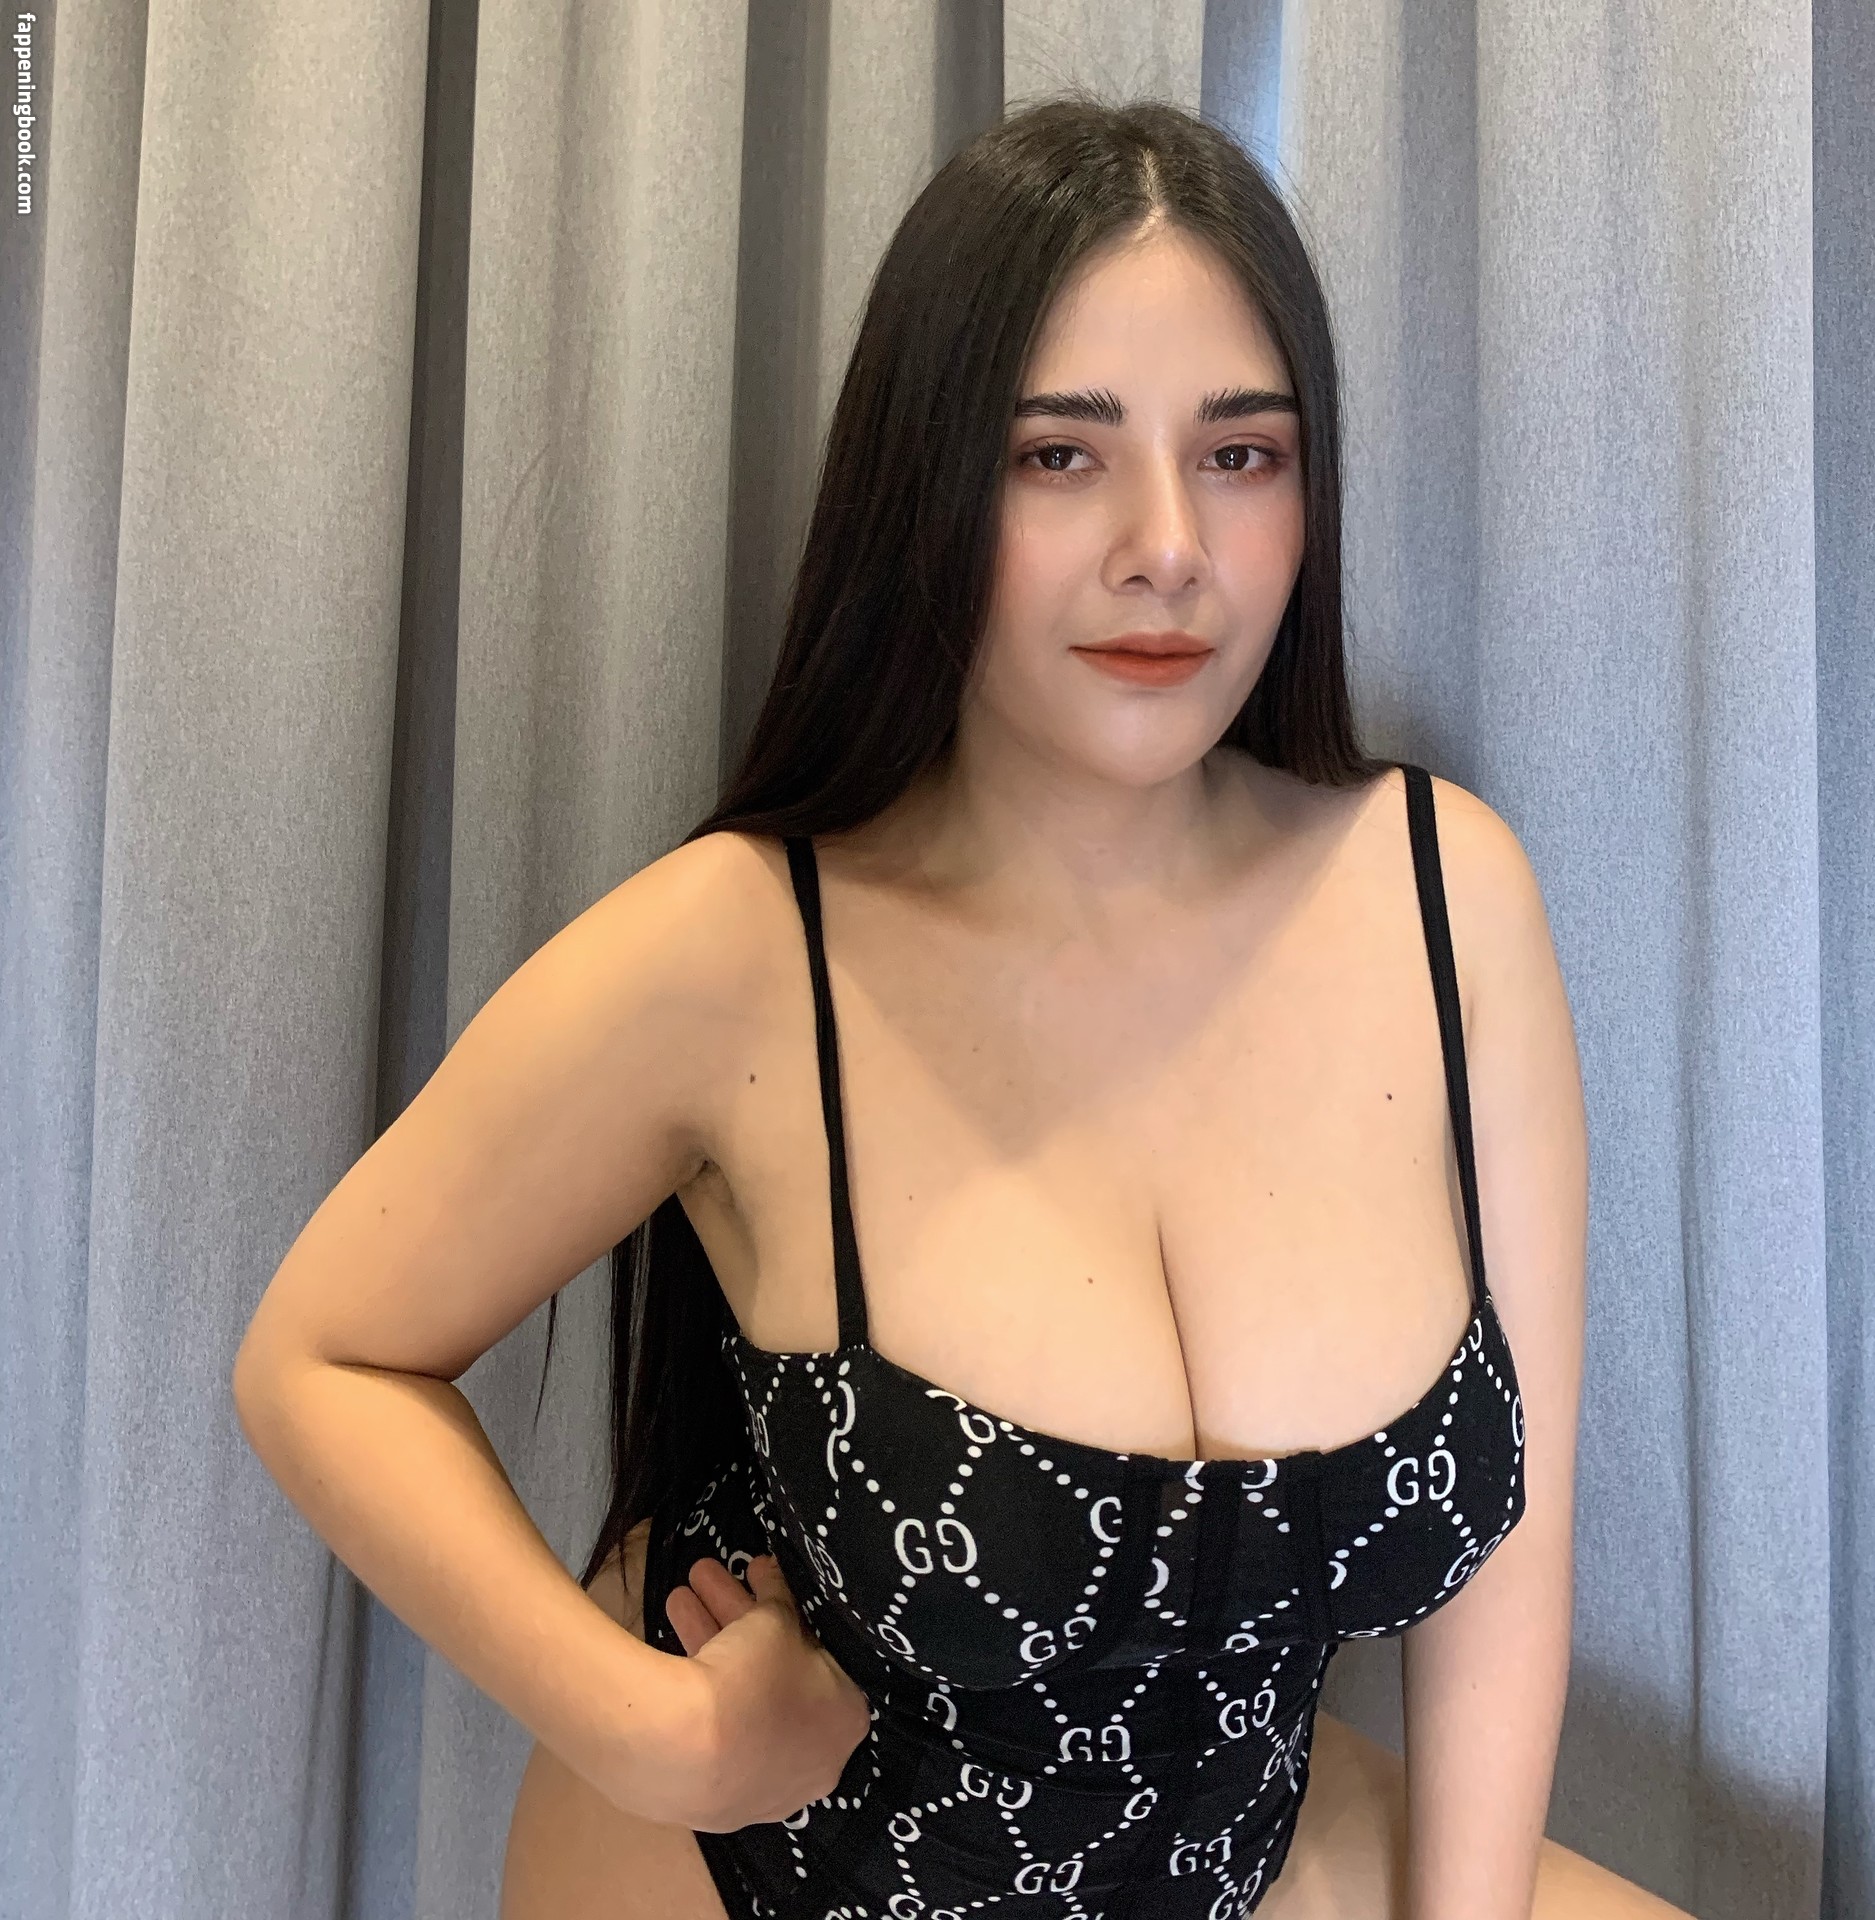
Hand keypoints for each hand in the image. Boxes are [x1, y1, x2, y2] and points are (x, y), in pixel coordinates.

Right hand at [666, 1552, 871, 1832]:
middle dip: (737, 1617)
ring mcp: (762, 1789)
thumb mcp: (774, 1620)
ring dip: (710, 1637)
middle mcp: (812, 1762)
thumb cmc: (755, 1680)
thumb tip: (773, 1575)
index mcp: (846, 1722)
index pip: (822, 1654)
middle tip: (707, 1577)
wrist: (682, 1752)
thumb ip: (780, 1596)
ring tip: (680, 1594)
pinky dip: (696, 1684)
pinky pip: (713, 1730)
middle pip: (774, 1673)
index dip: (788, 1609)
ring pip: (738, 1698)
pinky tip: (673, 1636)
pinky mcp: (715, 1800)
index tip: (758, 1581)